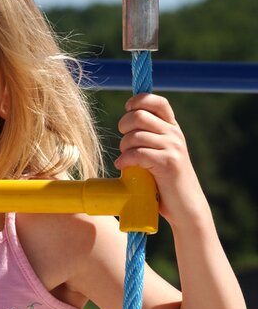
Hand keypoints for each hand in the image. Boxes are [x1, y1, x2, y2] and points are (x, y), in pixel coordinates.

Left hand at [114, 93, 203, 226]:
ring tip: (125, 159)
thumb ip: (149, 135)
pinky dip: (125, 160)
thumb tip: (128, 116)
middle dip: (124, 127)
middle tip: (124, 144)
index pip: (156, 101)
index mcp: (171, 128)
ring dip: (123, 148)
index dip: (138, 101)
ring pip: (135, 136)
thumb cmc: (164, 180)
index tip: (128, 110)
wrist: (184, 207)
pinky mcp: (168, 163)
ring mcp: (173, 148)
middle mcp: (174, 134)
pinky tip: (123, 167)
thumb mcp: (159, 152)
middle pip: (139, 116)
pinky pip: (138, 153)